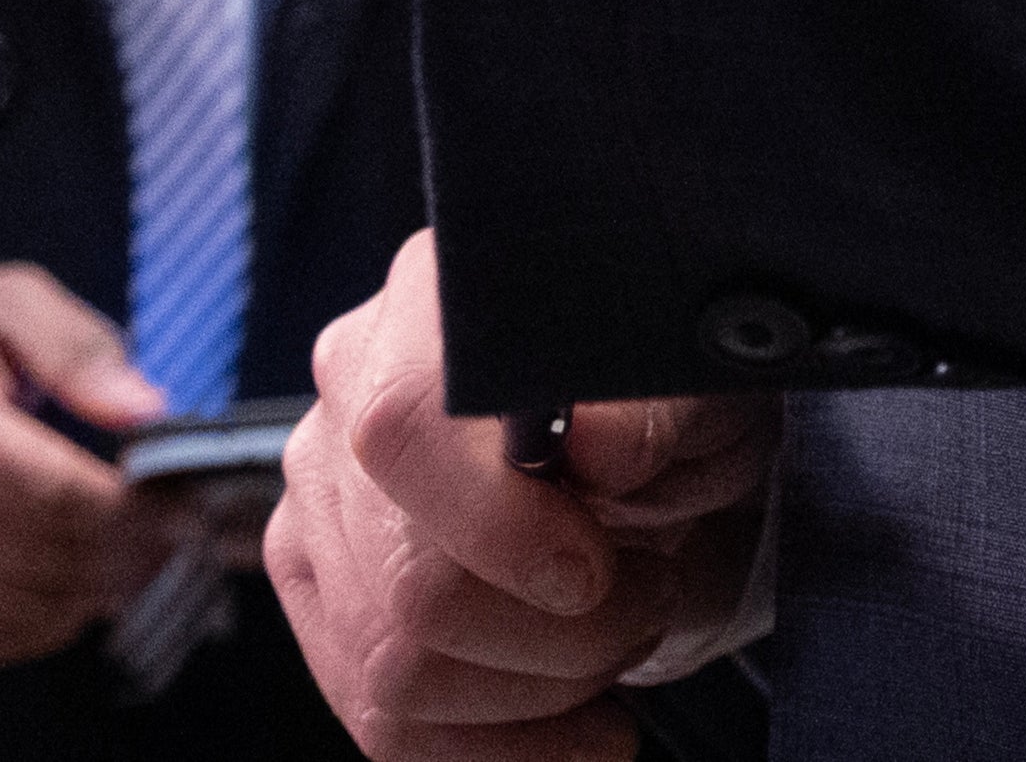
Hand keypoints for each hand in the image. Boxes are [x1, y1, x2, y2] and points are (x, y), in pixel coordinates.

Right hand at [0, 265, 169, 667]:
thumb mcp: (5, 301)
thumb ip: (79, 350)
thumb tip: (146, 411)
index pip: (47, 489)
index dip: (128, 507)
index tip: (180, 499)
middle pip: (39, 554)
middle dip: (126, 553)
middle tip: (176, 534)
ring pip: (21, 608)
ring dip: (96, 594)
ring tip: (139, 558)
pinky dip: (49, 623)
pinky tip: (80, 586)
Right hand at [271, 232, 775, 755]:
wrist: (669, 468)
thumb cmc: (680, 414)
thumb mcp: (704, 390)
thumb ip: (652, 407)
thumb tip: (598, 445)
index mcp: (436, 308)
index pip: (402, 431)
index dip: (499, 527)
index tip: (596, 568)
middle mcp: (351, 390)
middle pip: (406, 584)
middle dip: (556, 634)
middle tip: (639, 601)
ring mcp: (322, 496)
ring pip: (391, 671)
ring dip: (537, 692)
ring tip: (611, 643)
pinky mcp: (321, 589)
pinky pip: (377, 720)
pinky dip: (496, 751)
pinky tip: (577, 729)